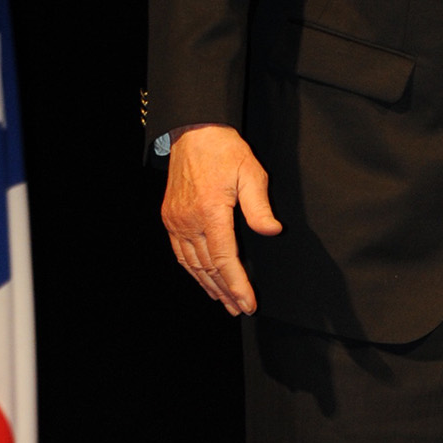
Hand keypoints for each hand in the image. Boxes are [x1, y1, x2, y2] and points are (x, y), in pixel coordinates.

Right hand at [161, 125, 281, 316]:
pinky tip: (203, 279)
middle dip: (226, 292)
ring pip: (191, 264)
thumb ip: (259, 206)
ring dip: (208, 286)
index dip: (237, 285)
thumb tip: (272, 231)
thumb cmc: (225, 151)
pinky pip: (180, 252)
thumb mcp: (251, 173)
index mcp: (210, 212)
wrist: (194, 133)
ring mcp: (176, 221)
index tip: (248, 303)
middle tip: (240, 309)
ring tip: (224, 302)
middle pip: (207, 268)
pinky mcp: (170, 217)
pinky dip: (192, 270)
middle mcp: (189, 221)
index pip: (224, 260)